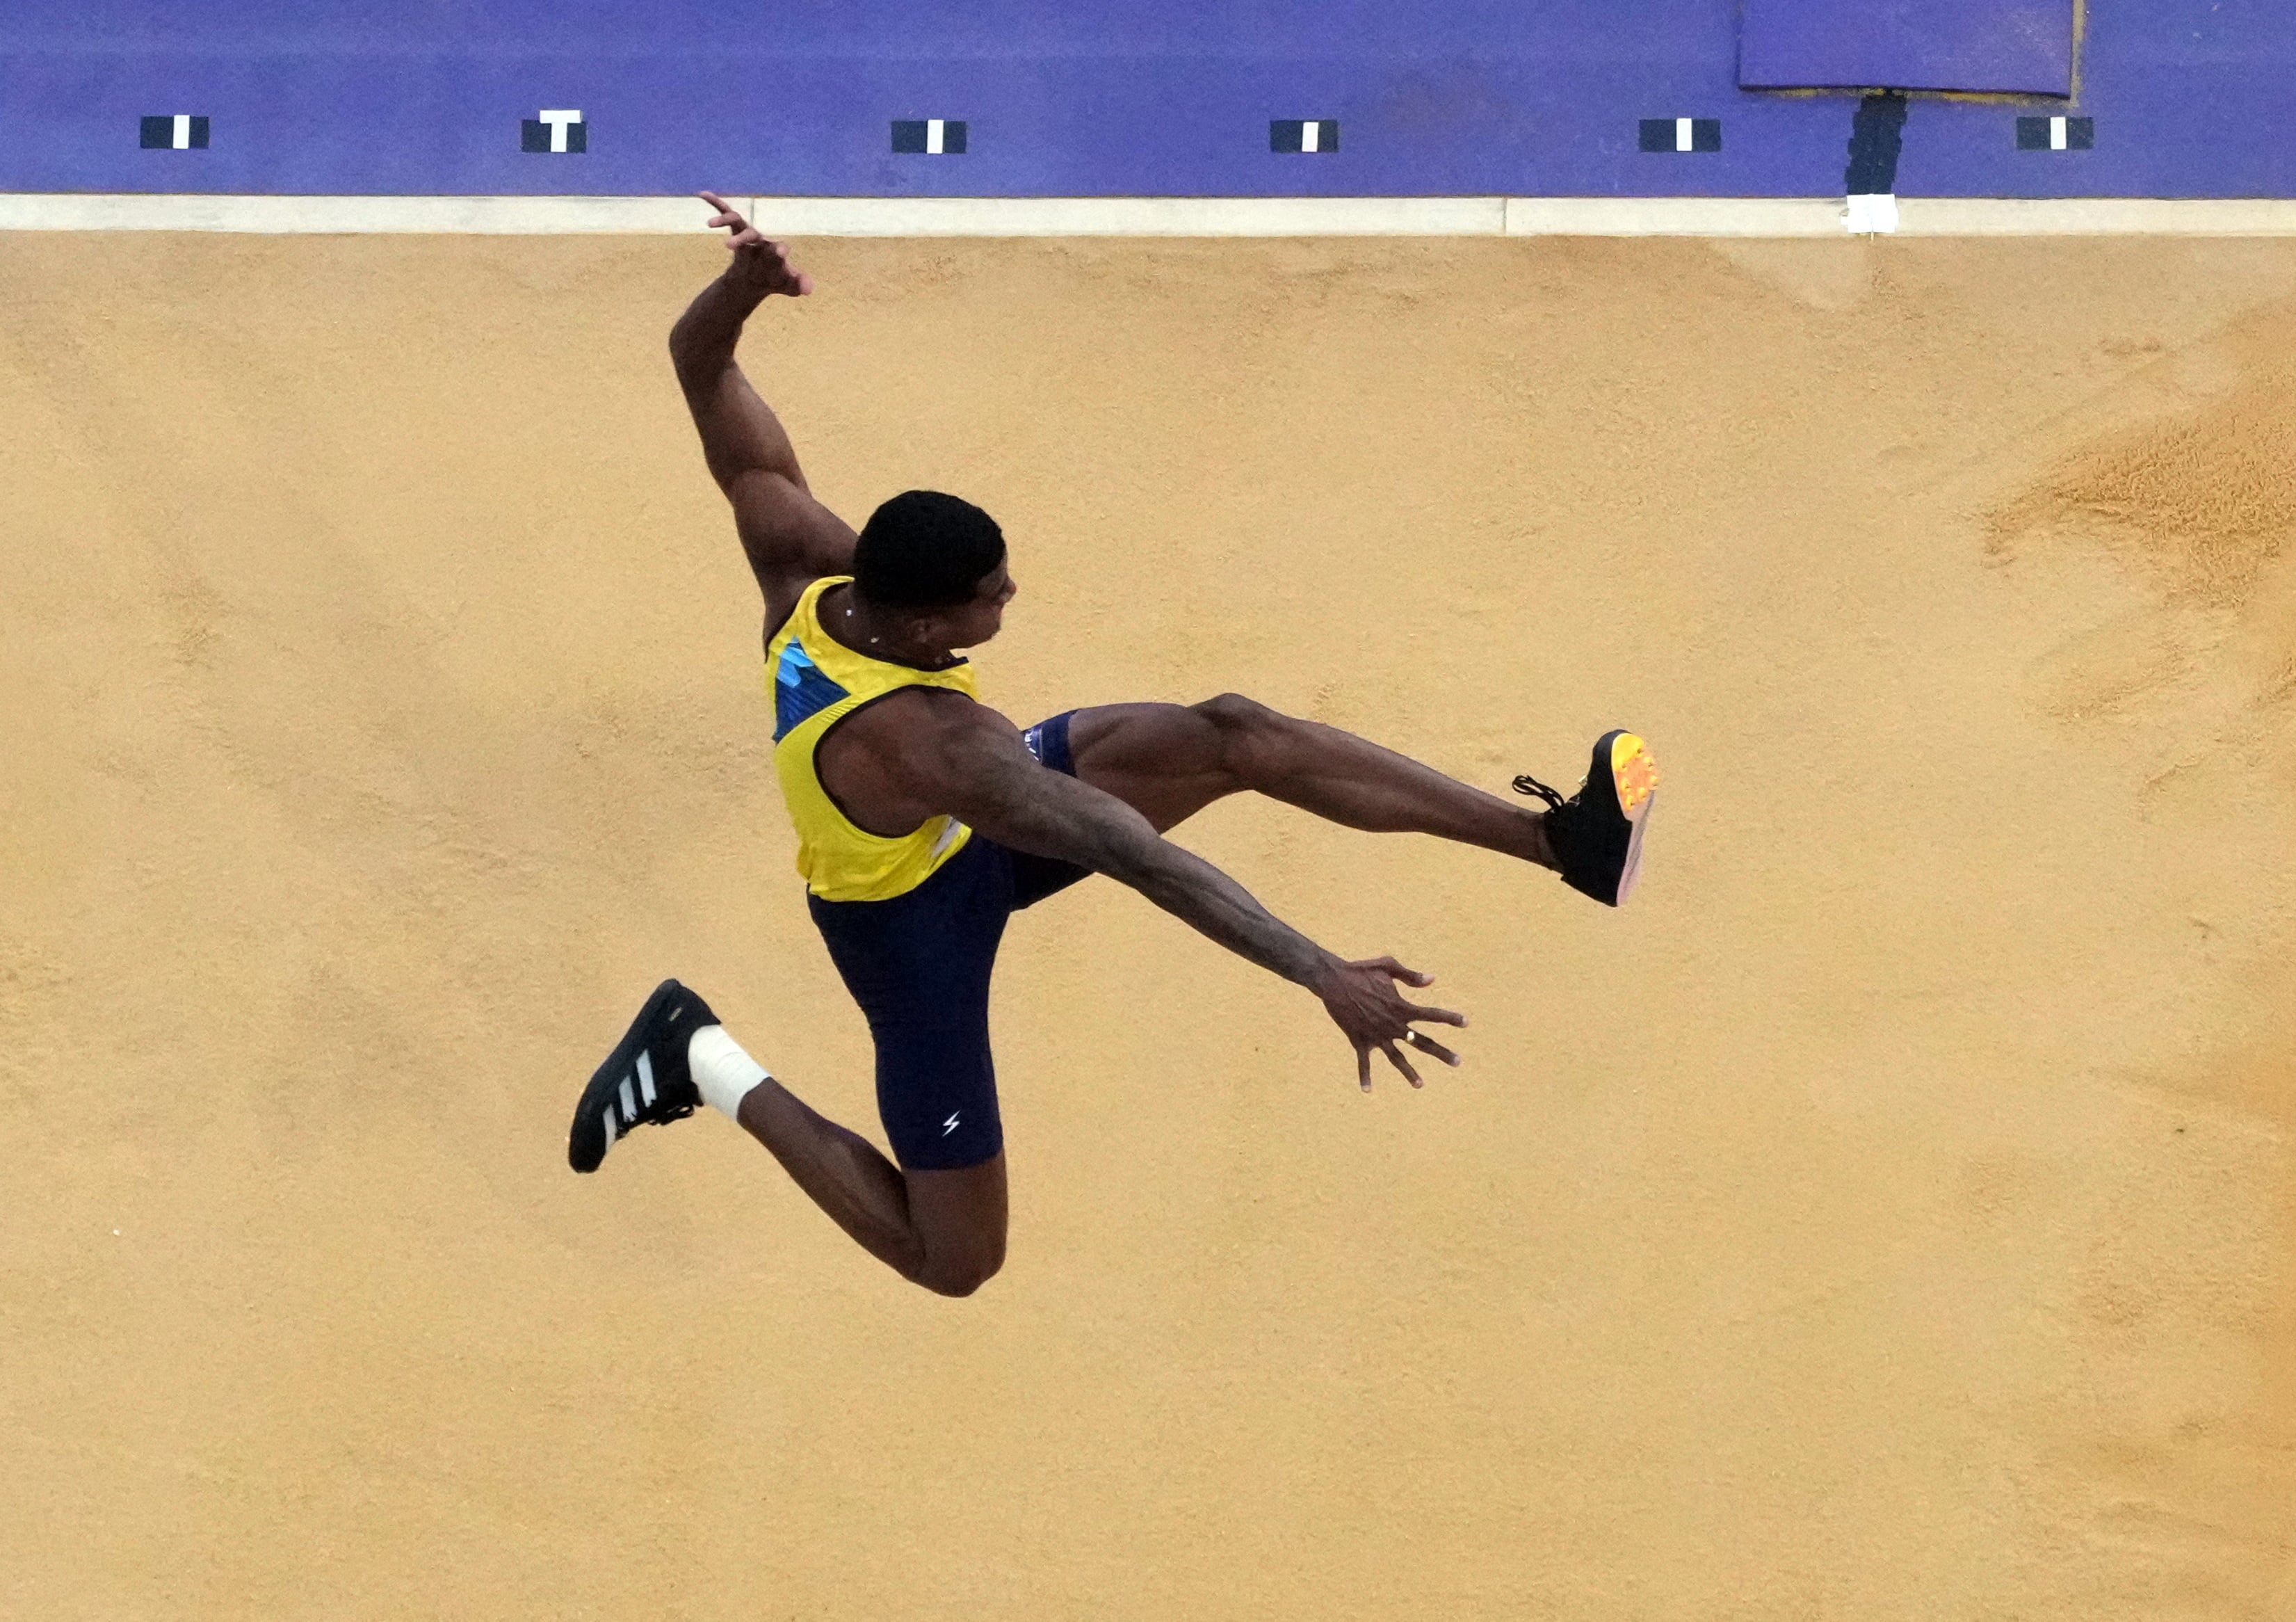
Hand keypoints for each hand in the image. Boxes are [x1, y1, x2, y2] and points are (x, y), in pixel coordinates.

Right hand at [699, 191, 812, 297]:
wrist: (759, 277)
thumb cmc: (776, 278)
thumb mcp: (788, 286)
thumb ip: (798, 285)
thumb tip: (808, 290)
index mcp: (774, 251)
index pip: (775, 250)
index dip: (778, 251)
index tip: (780, 250)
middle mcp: (760, 239)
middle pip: (751, 235)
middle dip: (742, 238)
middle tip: (729, 245)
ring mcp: (746, 232)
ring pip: (736, 222)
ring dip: (724, 220)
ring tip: (710, 223)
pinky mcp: (735, 228)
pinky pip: (725, 212)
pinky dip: (716, 202)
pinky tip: (703, 194)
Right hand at [1309, 956, 1465, 1091]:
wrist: (1333, 981)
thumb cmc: (1360, 970)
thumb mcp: (1387, 966)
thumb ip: (1410, 976)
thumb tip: (1432, 980)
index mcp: (1401, 1006)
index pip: (1431, 1014)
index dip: (1449, 1018)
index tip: (1466, 1022)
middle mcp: (1392, 1024)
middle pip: (1421, 1042)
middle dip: (1441, 1052)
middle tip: (1458, 1062)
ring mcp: (1376, 1035)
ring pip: (1396, 1058)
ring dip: (1409, 1072)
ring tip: (1420, 1085)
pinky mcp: (1359, 1040)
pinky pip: (1363, 1062)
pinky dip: (1364, 1076)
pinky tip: (1367, 1091)